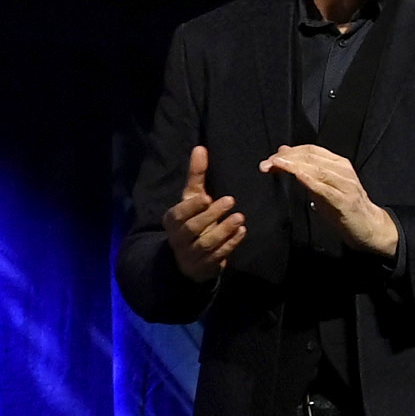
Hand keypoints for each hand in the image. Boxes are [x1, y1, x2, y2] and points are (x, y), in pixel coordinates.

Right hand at [164, 145, 245, 281]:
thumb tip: (200, 148)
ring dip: (224, 231)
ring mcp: (190, 255)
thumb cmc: (192, 220)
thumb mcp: (191, 198)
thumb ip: (196, 175)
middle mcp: (178, 239)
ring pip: (206, 244)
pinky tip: (242, 232)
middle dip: (212, 216)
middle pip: (193, 228)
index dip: (192, 207)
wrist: (187, 257)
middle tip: (230, 200)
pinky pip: (217, 256)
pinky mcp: (204, 267)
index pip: (179, 214)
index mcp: (172, 221)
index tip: (207, 197)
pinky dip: (230, 245)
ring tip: (240, 218)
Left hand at [261, 141, 398, 257]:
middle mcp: (342, 170)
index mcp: (338, 164)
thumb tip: (283, 153)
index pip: (310, 150)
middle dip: (286, 158)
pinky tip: (297, 175)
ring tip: (275, 165)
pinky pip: (325, 188)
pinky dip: (310, 180)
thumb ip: (305, 170)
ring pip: (317, 169)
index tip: (270, 159)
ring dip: (293, 166)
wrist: (370, 227)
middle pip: (311, 157)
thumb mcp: (322, 185)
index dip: (288, 152)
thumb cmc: (344, 206)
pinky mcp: (345, 201)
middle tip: (266, 164)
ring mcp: (346, 185)